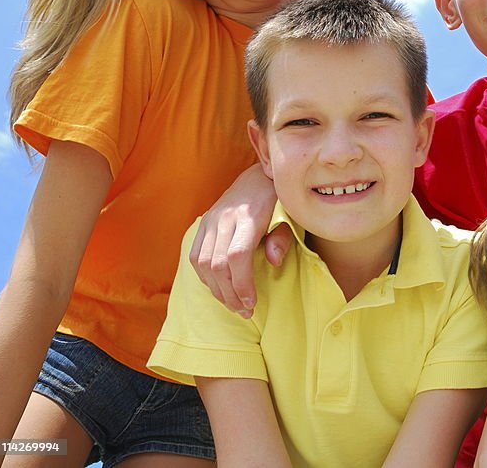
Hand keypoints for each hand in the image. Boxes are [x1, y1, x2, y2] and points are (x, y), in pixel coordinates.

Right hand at [190, 164, 288, 316]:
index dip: (242, 284)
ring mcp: (211, 219)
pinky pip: (196, 255)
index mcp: (249, 216)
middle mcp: (225, 217)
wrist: (259, 175)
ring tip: (233, 304)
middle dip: (230, 293)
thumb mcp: (291, 216)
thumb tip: (273, 262)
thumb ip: (282, 238)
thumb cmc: (281, 201)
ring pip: (203, 263)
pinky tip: (219, 288)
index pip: (238, 256)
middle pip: (218, 264)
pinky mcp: (204, 223)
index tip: (252, 303)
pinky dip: (205, 276)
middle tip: (244, 311)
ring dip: (216, 289)